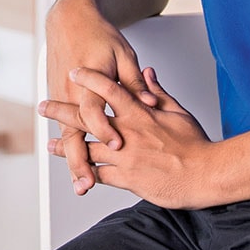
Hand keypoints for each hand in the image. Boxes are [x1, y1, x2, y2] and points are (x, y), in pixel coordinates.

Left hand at [41, 65, 213, 208]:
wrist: (206, 173)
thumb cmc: (195, 143)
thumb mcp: (177, 110)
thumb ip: (157, 92)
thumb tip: (147, 73)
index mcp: (140, 113)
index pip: (109, 89)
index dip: (89, 79)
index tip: (74, 71)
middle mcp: (128, 132)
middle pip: (88, 118)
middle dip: (62, 110)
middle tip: (44, 106)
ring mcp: (126, 156)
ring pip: (87, 148)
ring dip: (67, 146)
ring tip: (51, 144)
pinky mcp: (128, 178)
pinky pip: (100, 174)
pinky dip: (86, 171)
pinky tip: (75, 170)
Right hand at [43, 3, 156, 195]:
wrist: (70, 20)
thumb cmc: (98, 35)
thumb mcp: (123, 54)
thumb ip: (134, 82)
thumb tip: (150, 101)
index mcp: (91, 81)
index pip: (94, 110)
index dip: (105, 129)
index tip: (118, 145)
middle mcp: (72, 93)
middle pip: (73, 132)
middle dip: (79, 160)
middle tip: (87, 184)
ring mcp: (63, 97)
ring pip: (67, 135)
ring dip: (73, 160)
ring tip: (81, 184)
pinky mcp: (60, 98)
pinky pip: (65, 128)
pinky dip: (70, 147)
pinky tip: (76, 165)